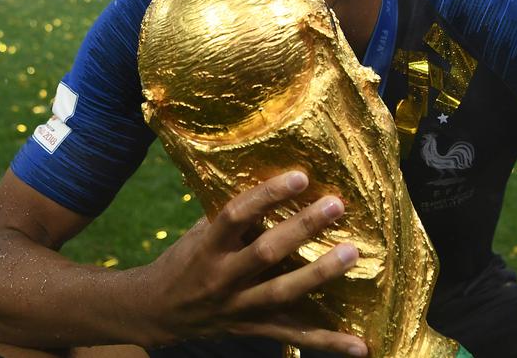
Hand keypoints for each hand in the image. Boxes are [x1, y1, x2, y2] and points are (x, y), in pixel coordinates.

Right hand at [132, 170, 367, 355]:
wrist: (155, 312)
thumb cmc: (185, 260)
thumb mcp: (200, 233)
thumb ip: (233, 216)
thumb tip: (274, 180)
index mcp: (208, 247)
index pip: (236, 215)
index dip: (267, 195)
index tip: (300, 176)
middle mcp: (222, 278)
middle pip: (265, 253)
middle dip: (302, 229)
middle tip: (335, 205)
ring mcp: (239, 307)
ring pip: (282, 293)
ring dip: (320, 274)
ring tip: (351, 253)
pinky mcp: (254, 329)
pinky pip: (295, 336)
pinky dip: (330, 342)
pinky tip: (361, 345)